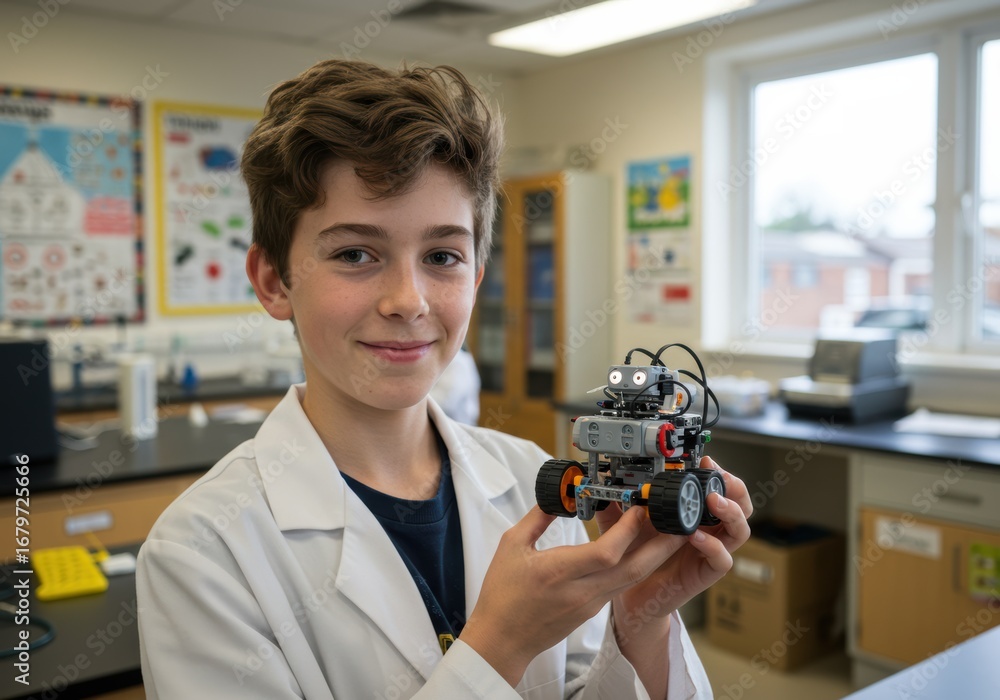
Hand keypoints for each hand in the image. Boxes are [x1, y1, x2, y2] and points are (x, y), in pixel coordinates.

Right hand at [459, 502, 690, 686]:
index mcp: (559, 572)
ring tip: (670, 533)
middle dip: (661, 546)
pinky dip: (634, 566)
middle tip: (681, 523)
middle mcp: (581, 591)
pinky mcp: (592, 610)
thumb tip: (559, 495)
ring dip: (654, 556)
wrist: (502, 640)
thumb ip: (538, 517)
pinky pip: (619, 585)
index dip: (628, 529)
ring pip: (632, 579)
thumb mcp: (511, 546)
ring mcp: (590, 604)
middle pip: (634, 569)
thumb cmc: (502, 595)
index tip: (638, 508)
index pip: (607, 552)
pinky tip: (639, 550)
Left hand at [596, 457, 752, 641]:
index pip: (719, 489)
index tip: (704, 460)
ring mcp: (709, 552)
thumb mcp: (624, 526)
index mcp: (693, 515)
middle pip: (741, 505)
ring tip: (714, 502)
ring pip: (740, 531)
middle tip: (720, 477)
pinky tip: (696, 537)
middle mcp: (708, 530)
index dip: (718, 473)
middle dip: (735, 487)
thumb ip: (618, 508)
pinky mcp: (705, 574)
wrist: (634, 596)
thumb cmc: (637, 558)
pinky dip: (713, 546)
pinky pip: (722, 560)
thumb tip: (605, 488)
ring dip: (731, 513)